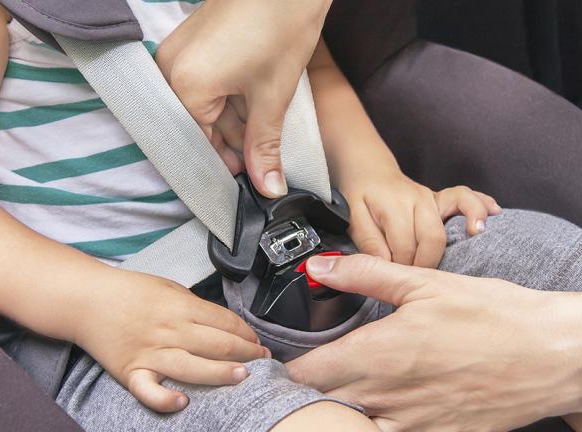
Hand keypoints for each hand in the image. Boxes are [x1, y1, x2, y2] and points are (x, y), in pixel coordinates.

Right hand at [74, 270, 269, 412]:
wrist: (87, 300)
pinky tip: (182, 402)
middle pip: (217, 344)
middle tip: (263, 360)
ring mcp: (150, 352)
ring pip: (193, 368)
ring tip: (243, 377)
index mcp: (180, 306)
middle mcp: (169, 330)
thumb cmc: (128, 292)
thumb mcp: (167, 287)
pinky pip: (150, 391)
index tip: (258, 341)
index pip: (225, 321)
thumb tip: (221, 322)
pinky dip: (165, 399)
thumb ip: (194, 305)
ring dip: (221, 374)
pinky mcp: (131, 371)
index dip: (247, 332)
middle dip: (246, 353)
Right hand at [156, 0, 331, 197]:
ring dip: (231, 118)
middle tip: (262, 154)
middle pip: (197, 124)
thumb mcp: (273, 95)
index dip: (226, 164)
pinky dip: (226, 95)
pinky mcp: (190, 41)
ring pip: (201, 104)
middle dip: (232, 141)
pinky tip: (252, 96)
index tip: (249, 178)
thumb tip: (268, 187)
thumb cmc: (280, 23)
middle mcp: (170, 68)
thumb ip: (264, 147)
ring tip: (264, 118)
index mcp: (184, 86)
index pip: (198, 144)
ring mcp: (177, 51)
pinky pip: (201, 82)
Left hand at [287, 254, 581, 431]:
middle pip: (323, 401)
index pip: (307, 373)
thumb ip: (364, 275)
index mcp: (378, 354)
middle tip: (309, 370)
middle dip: (310, 387)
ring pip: (352, 423)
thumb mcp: (424, 283)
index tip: (281, 358)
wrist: (551, 356)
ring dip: (339, 408)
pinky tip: (381, 406)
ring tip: (342, 388)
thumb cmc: (491, 316)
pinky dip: (375, 423)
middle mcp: (386, 396)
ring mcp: (411, 424)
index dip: (288, 367)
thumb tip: (318, 267)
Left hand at [342, 167, 500, 267]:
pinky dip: (480, 206)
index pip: (405, 245)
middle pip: (432, 237)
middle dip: (427, 263)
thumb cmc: (361, 197)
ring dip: (460, 237)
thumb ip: (369, 243)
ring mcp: (432, 198)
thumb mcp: (355, 220)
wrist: (370, 171)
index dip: (401, 267)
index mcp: (393, 207)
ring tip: (472, 242)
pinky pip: (467, 198)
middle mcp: (417, 200)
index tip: (396, 280)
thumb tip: (383, 267)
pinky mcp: (443, 199)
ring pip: (454, 219)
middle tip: (419, 278)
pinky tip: (494, 215)